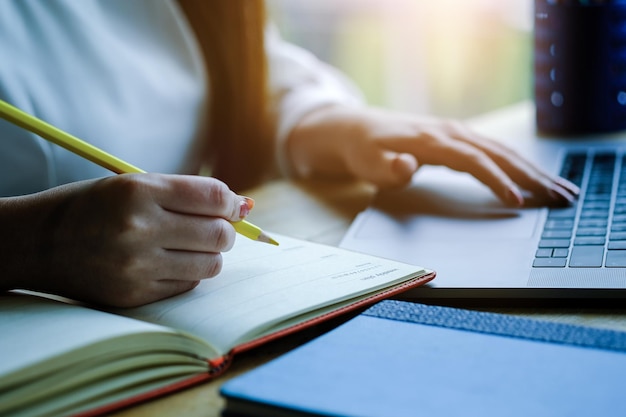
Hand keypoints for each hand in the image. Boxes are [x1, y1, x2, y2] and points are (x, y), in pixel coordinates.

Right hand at [0, 174, 252, 306]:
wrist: (38, 242)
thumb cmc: (93, 207)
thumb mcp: (135, 184)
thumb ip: (188, 193)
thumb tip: (244, 206)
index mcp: (139, 191)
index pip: (213, 197)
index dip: (230, 202)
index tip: (231, 207)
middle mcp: (138, 229)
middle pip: (218, 235)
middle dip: (227, 231)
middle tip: (216, 228)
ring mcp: (136, 267)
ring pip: (210, 265)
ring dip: (210, 254)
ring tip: (191, 246)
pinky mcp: (133, 295)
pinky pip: (187, 286)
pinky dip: (188, 274)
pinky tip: (167, 263)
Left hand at [288, 106, 578, 206]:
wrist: (352, 129)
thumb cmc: (361, 150)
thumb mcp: (367, 163)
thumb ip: (388, 168)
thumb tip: (408, 166)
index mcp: (432, 141)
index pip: (474, 161)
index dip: (497, 180)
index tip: (518, 201)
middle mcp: (449, 132)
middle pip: (498, 153)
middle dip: (531, 175)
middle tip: (561, 196)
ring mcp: (454, 132)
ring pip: (501, 149)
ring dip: (531, 168)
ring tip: (558, 188)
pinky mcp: (454, 137)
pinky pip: (492, 149)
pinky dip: (516, 162)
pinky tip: (529, 174)